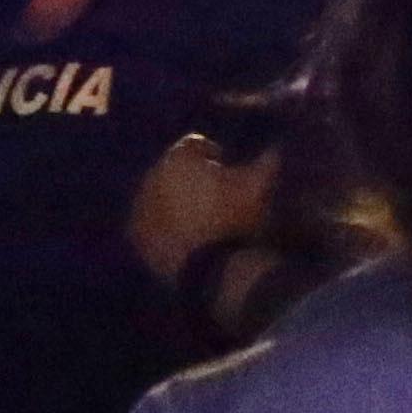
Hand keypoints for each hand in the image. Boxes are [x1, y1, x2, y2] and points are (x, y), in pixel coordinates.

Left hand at [128, 133, 279, 291]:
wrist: (207, 268)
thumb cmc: (234, 217)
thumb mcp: (259, 185)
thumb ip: (267, 160)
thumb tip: (275, 149)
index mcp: (178, 156)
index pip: (195, 144)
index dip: (212, 153)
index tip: (226, 165)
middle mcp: (152, 175)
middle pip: (173, 168)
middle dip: (191, 176)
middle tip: (213, 193)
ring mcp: (140, 205)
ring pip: (159, 192)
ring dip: (175, 199)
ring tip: (199, 216)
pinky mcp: (135, 234)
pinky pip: (150, 219)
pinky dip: (164, 223)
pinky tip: (185, 235)